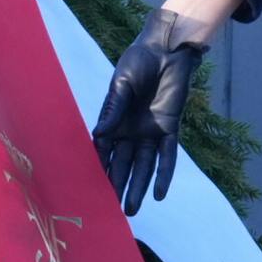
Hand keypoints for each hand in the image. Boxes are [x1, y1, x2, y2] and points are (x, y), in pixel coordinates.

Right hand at [93, 8, 208, 215]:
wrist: (166, 50)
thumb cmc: (138, 62)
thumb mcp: (122, 84)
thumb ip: (114, 109)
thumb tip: (99, 134)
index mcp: (115, 121)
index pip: (104, 151)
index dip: (99, 169)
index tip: (91, 190)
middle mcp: (132, 131)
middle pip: (123, 164)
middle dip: (117, 186)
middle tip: (111, 211)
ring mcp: (151, 132)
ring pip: (144, 166)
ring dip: (138, 187)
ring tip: (131, 211)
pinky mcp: (170, 128)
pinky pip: (167, 156)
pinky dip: (163, 175)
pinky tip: (159, 194)